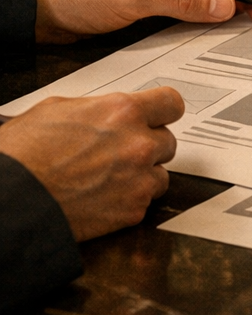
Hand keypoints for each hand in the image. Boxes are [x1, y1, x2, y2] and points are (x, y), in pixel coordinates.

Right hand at [0, 87, 182, 240]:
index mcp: (121, 112)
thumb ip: (96, 108)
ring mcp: (138, 179)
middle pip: (167, 141)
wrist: (9, 200)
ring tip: (107, 178)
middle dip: (147, 146)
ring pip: (160, 174)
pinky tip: (101, 198)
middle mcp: (138, 144)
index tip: (158, 117)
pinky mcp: (132, 211)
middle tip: (118, 153)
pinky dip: (128, 201)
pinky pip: (144, 202)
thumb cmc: (21, 154)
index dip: (162, 111)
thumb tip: (108, 112)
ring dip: (142, 176)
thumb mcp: (55, 110)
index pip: (171, 103)